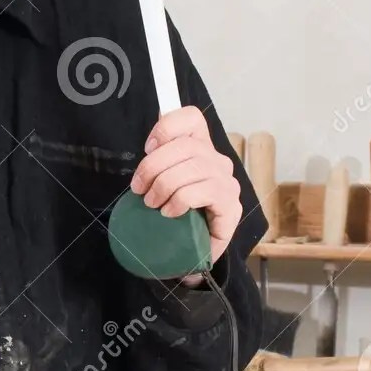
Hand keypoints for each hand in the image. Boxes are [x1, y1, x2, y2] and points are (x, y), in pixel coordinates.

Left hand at [128, 105, 240, 278]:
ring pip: (193, 168)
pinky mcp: (231, 205)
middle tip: (139, 189)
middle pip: (186, 145)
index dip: (167, 126)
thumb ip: (157, 162)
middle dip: (154, 166)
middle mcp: (217, 160)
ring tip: (152, 203)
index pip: (191, 118)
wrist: (190, 252)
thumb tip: (150, 144)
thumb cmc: (174, 214)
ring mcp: (227, 182)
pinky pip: (204, 192)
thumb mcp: (160, 185)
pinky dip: (181, 201)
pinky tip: (170, 212)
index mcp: (200, 148)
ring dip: (164, 185)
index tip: (148, 147)